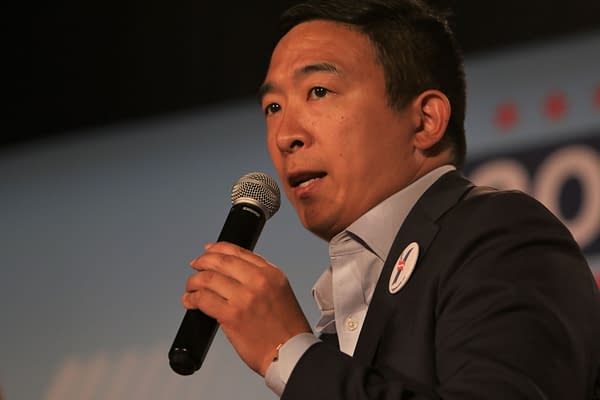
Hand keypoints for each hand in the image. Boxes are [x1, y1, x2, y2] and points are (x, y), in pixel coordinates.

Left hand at [182, 241, 311, 375]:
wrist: (289, 353)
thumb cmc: (286, 328)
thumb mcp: (280, 291)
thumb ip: (260, 277)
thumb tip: (232, 270)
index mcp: (271, 274)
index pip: (239, 252)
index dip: (218, 248)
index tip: (209, 250)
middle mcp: (258, 281)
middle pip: (221, 261)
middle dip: (203, 261)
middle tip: (195, 265)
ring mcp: (244, 297)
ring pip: (208, 279)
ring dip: (194, 281)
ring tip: (191, 287)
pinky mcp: (231, 315)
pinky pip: (203, 300)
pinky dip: (192, 299)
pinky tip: (190, 301)